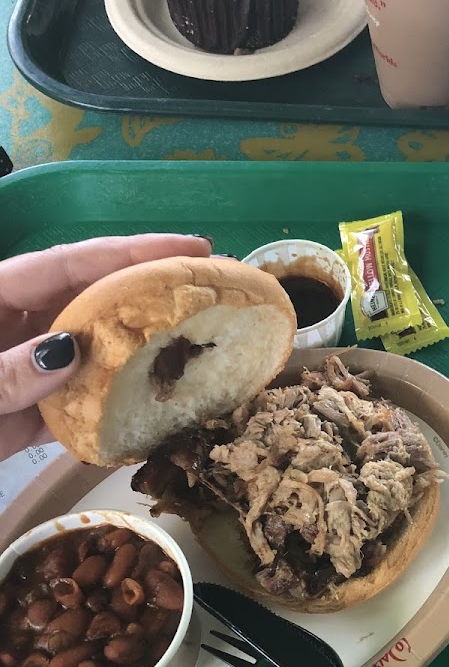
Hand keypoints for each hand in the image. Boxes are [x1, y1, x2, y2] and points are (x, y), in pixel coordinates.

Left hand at [0, 234, 212, 460]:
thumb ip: (9, 370)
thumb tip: (69, 350)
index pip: (70, 263)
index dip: (130, 253)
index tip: (190, 250)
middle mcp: (17, 325)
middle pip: (91, 299)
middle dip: (146, 293)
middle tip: (210, 290)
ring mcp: (27, 370)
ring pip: (93, 351)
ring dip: (139, 351)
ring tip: (196, 343)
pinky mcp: (28, 415)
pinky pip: (81, 406)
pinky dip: (115, 407)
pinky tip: (155, 407)